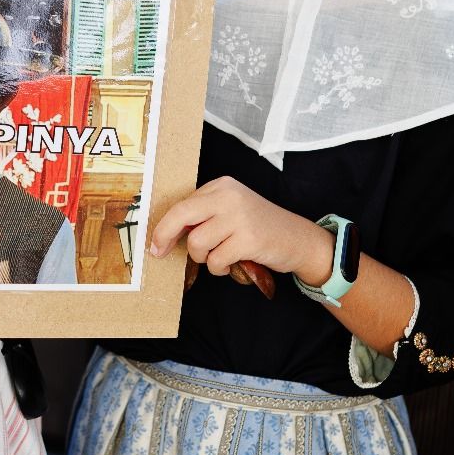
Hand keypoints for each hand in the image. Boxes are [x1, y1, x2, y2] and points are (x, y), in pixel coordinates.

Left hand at [151, 177, 330, 284]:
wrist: (298, 239)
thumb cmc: (259, 228)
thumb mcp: (231, 211)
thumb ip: (204, 216)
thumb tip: (166, 233)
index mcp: (222, 186)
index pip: (181, 204)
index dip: (164, 226)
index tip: (155, 242)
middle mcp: (229, 196)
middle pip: (182, 216)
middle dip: (165, 236)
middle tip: (159, 252)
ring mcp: (239, 216)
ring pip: (197, 243)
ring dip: (204, 258)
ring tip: (219, 257)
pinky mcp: (248, 239)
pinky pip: (216, 260)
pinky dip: (219, 268)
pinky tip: (231, 264)